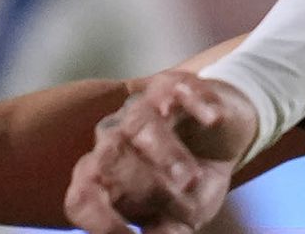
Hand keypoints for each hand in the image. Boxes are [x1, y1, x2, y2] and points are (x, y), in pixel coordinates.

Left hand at [63, 71, 257, 233]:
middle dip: (142, 186)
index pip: (80, 198)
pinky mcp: (175, 85)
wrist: (223, 135)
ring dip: (166, 154)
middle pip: (106, 160)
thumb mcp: (182, 218)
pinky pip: (178, 89)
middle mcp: (113, 139)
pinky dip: (196, 104)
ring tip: (192, 177)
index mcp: (104, 178)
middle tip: (181, 202)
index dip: (98, 219)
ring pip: (139, 124)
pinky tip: (212, 119)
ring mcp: (142, 108)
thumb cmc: (192, 182)